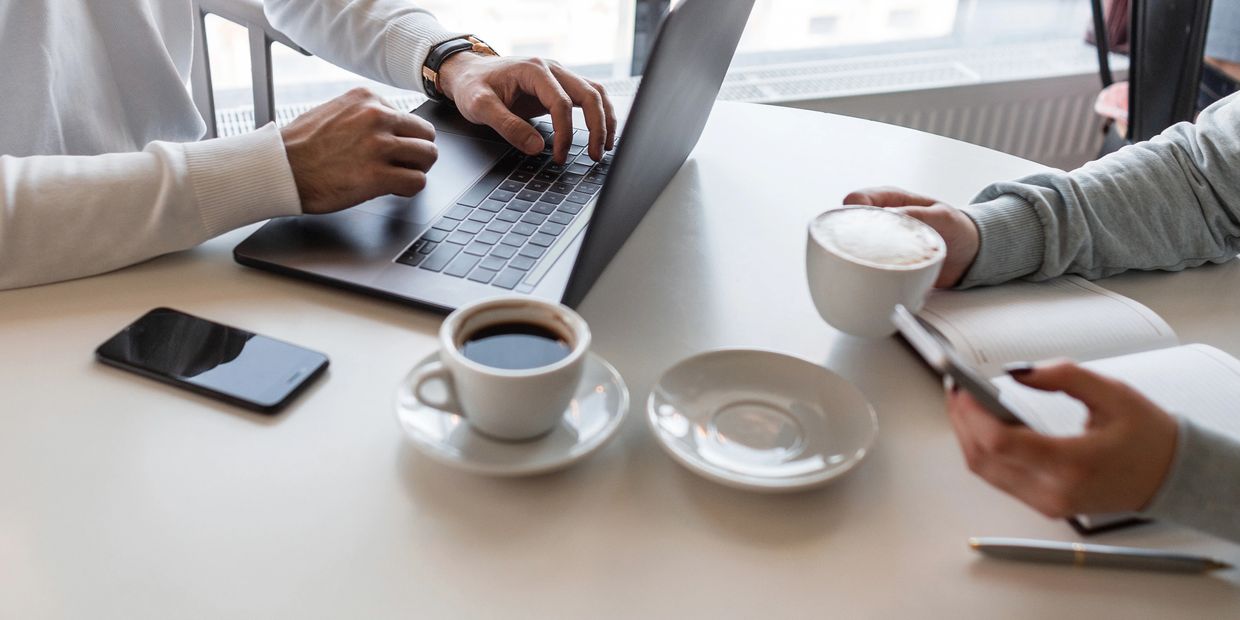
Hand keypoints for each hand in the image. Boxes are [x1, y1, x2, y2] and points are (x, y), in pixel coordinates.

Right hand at [281, 88, 437, 213]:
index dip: (403, 137)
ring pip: (428, 156)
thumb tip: (388, 125)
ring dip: (418, 169)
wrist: (279, 169)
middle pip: (425, 134)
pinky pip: (417, 182)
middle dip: (419, 151)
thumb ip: (363, 114)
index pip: (408, 117)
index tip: (392, 149)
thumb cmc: (300, 145)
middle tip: (407, 164)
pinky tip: (395, 189)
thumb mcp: (333, 111)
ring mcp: (379, 146)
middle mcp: (377, 117)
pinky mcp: (377, 175)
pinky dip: (410, 188)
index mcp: (367, 99)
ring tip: (402, 176)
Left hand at [438, 53, 615, 163]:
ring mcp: (558, 76)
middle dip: (597, 127)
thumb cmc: (473, 86)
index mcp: (533, 70)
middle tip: (595, 154)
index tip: (560, 156)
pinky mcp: (559, 86)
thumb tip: (537, 148)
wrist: (468, 73)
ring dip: (605, 119)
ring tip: (605, 146)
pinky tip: (601, 133)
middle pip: (589, 94)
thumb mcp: (480, 106)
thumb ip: (508, 126)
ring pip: (595, 93)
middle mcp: (551, 68)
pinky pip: (588, 96)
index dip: (564, 133)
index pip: (560, 103)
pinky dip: (599, 114)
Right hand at [843, 187, 978, 287]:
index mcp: (890, 201)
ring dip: (854, 256)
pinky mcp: (885, 264)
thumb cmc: (956, 228)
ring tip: (861, 264)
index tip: (854, 219)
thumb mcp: (941, 216)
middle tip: (854, 246)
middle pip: (848, 224)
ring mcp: (881, 243)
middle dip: (846, 234)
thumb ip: (917, 214)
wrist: (969, 254)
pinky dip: (867, 273)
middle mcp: (880, 221)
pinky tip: (871, 277)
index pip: (858, 199)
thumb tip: (889, 215)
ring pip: (854, 248)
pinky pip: (869, 268)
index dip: (851, 208)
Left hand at [946, 361, 1178, 517]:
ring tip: (961, 400)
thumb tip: (1015, 372)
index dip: (971, 413)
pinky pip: (999, 478)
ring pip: (985, 471)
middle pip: (983, 458)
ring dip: (967, 435)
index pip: (1001, 442)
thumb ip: (1062, 376)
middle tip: (954, 386)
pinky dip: (983, 450)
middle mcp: (1054, 490)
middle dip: (961, 420)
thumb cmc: (1148, 437)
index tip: (960, 385)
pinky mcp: (1043, 504)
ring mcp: (1046, 503)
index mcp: (1072, 463)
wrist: (1173, 477)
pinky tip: (981, 423)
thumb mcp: (1112, 393)